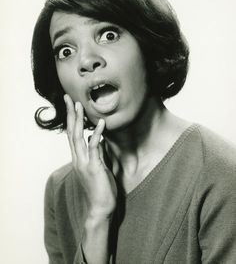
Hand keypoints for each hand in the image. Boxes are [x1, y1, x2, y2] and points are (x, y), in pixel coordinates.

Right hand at [64, 94, 116, 219]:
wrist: (100, 209)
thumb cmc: (100, 188)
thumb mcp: (98, 167)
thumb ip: (97, 153)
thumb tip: (97, 139)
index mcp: (79, 158)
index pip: (73, 135)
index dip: (72, 119)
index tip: (71, 106)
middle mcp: (78, 158)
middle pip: (72, 132)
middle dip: (70, 114)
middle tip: (68, 98)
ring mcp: (84, 163)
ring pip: (78, 137)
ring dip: (78, 120)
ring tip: (78, 104)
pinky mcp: (93, 168)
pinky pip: (94, 148)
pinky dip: (97, 134)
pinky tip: (101, 123)